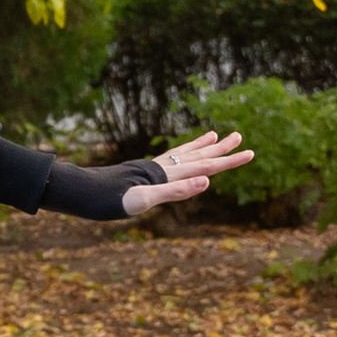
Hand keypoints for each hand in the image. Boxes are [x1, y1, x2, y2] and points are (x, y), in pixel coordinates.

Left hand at [121, 127, 253, 216]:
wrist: (86, 191)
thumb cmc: (113, 199)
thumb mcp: (144, 200)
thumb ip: (175, 191)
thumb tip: (206, 181)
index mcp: (168, 175)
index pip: (206, 166)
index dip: (229, 161)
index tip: (250, 153)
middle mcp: (163, 167)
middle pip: (199, 156)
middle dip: (221, 149)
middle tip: (240, 136)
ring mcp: (153, 167)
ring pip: (185, 154)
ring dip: (203, 146)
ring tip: (217, 135)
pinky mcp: (143, 171)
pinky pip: (169, 159)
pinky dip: (181, 154)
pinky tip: (183, 154)